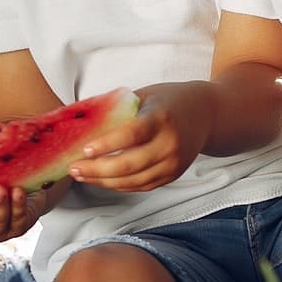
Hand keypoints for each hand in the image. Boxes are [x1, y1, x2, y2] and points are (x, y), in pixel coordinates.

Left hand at [67, 83, 213, 192]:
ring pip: (133, 181)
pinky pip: (142, 186)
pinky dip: (119, 185)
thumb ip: (119, 109)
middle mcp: (170, 144)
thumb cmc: (170, 100)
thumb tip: (82, 121)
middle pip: (129, 165)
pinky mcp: (173, 175)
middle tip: (74, 168)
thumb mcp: (146, 95)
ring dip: (103, 181)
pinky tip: (102, 180)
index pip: (131, 135)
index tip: (84, 150)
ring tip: (82, 175)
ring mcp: (173, 163)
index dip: (106, 145)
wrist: (207, 114)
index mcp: (161, 118)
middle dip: (97, 170)